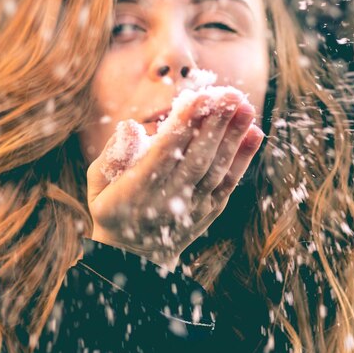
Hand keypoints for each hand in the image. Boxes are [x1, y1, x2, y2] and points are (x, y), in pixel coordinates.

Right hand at [86, 92, 263, 269]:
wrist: (134, 258)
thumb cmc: (113, 208)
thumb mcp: (99, 185)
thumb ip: (112, 155)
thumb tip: (130, 126)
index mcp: (138, 190)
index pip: (164, 153)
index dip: (183, 126)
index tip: (199, 98)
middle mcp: (169, 200)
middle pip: (197, 159)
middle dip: (216, 125)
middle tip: (231, 94)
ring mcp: (193, 207)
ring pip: (217, 170)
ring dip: (234, 138)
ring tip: (246, 107)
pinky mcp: (210, 210)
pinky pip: (229, 183)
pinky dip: (243, 159)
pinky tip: (254, 133)